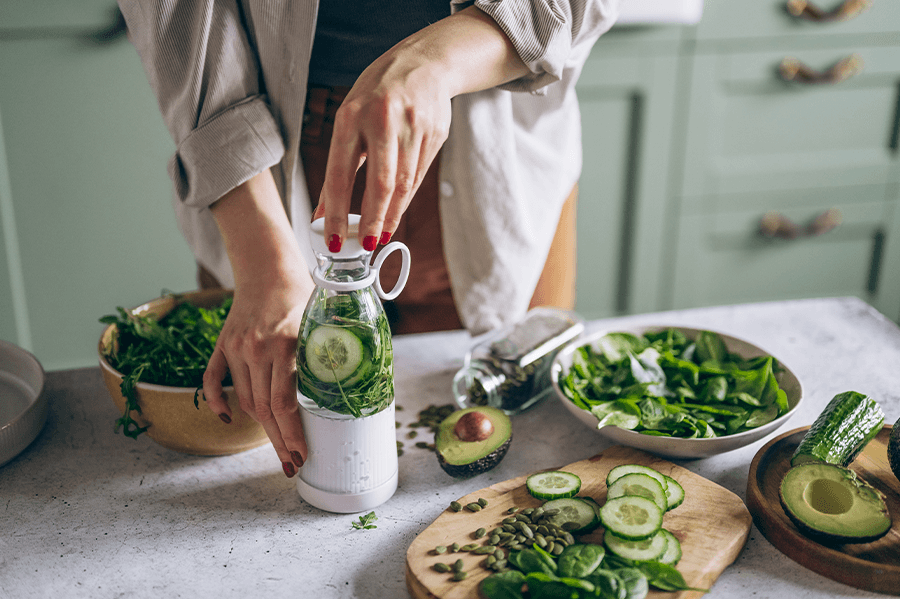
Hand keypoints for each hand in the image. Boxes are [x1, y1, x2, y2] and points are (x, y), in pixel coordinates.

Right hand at [204, 170, 313, 476]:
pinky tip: (228, 419)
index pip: (285, 403)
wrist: (268, 265)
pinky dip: (217, 401)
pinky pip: (212, 378)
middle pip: (265, 409)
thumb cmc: (303, 292)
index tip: (303, 456)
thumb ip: (331, 351)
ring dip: (260, 429)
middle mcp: (257, 349)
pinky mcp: (223, 343)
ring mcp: (236, 348)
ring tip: (278, 450)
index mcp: (285, 344)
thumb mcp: (323, 320)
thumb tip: (353, 387)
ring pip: (244, 399)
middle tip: (292, 465)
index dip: (293, 434)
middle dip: (280, 442)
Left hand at [312, 39, 451, 250]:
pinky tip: (396, 211)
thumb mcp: (350, 119)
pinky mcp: (435, 134)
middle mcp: (384, 120)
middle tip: (366, 244)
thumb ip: (338, 165)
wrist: (425, 63)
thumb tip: (323, 210)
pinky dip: (405, 199)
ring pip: (403, 184)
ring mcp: (413, 127)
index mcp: (352, 116)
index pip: (340, 174)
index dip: (335, 211)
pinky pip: (418, 176)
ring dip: (391, 215)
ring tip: (380, 235)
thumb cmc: (377, 94)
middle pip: (380, 184)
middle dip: (372, 220)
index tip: (334, 238)